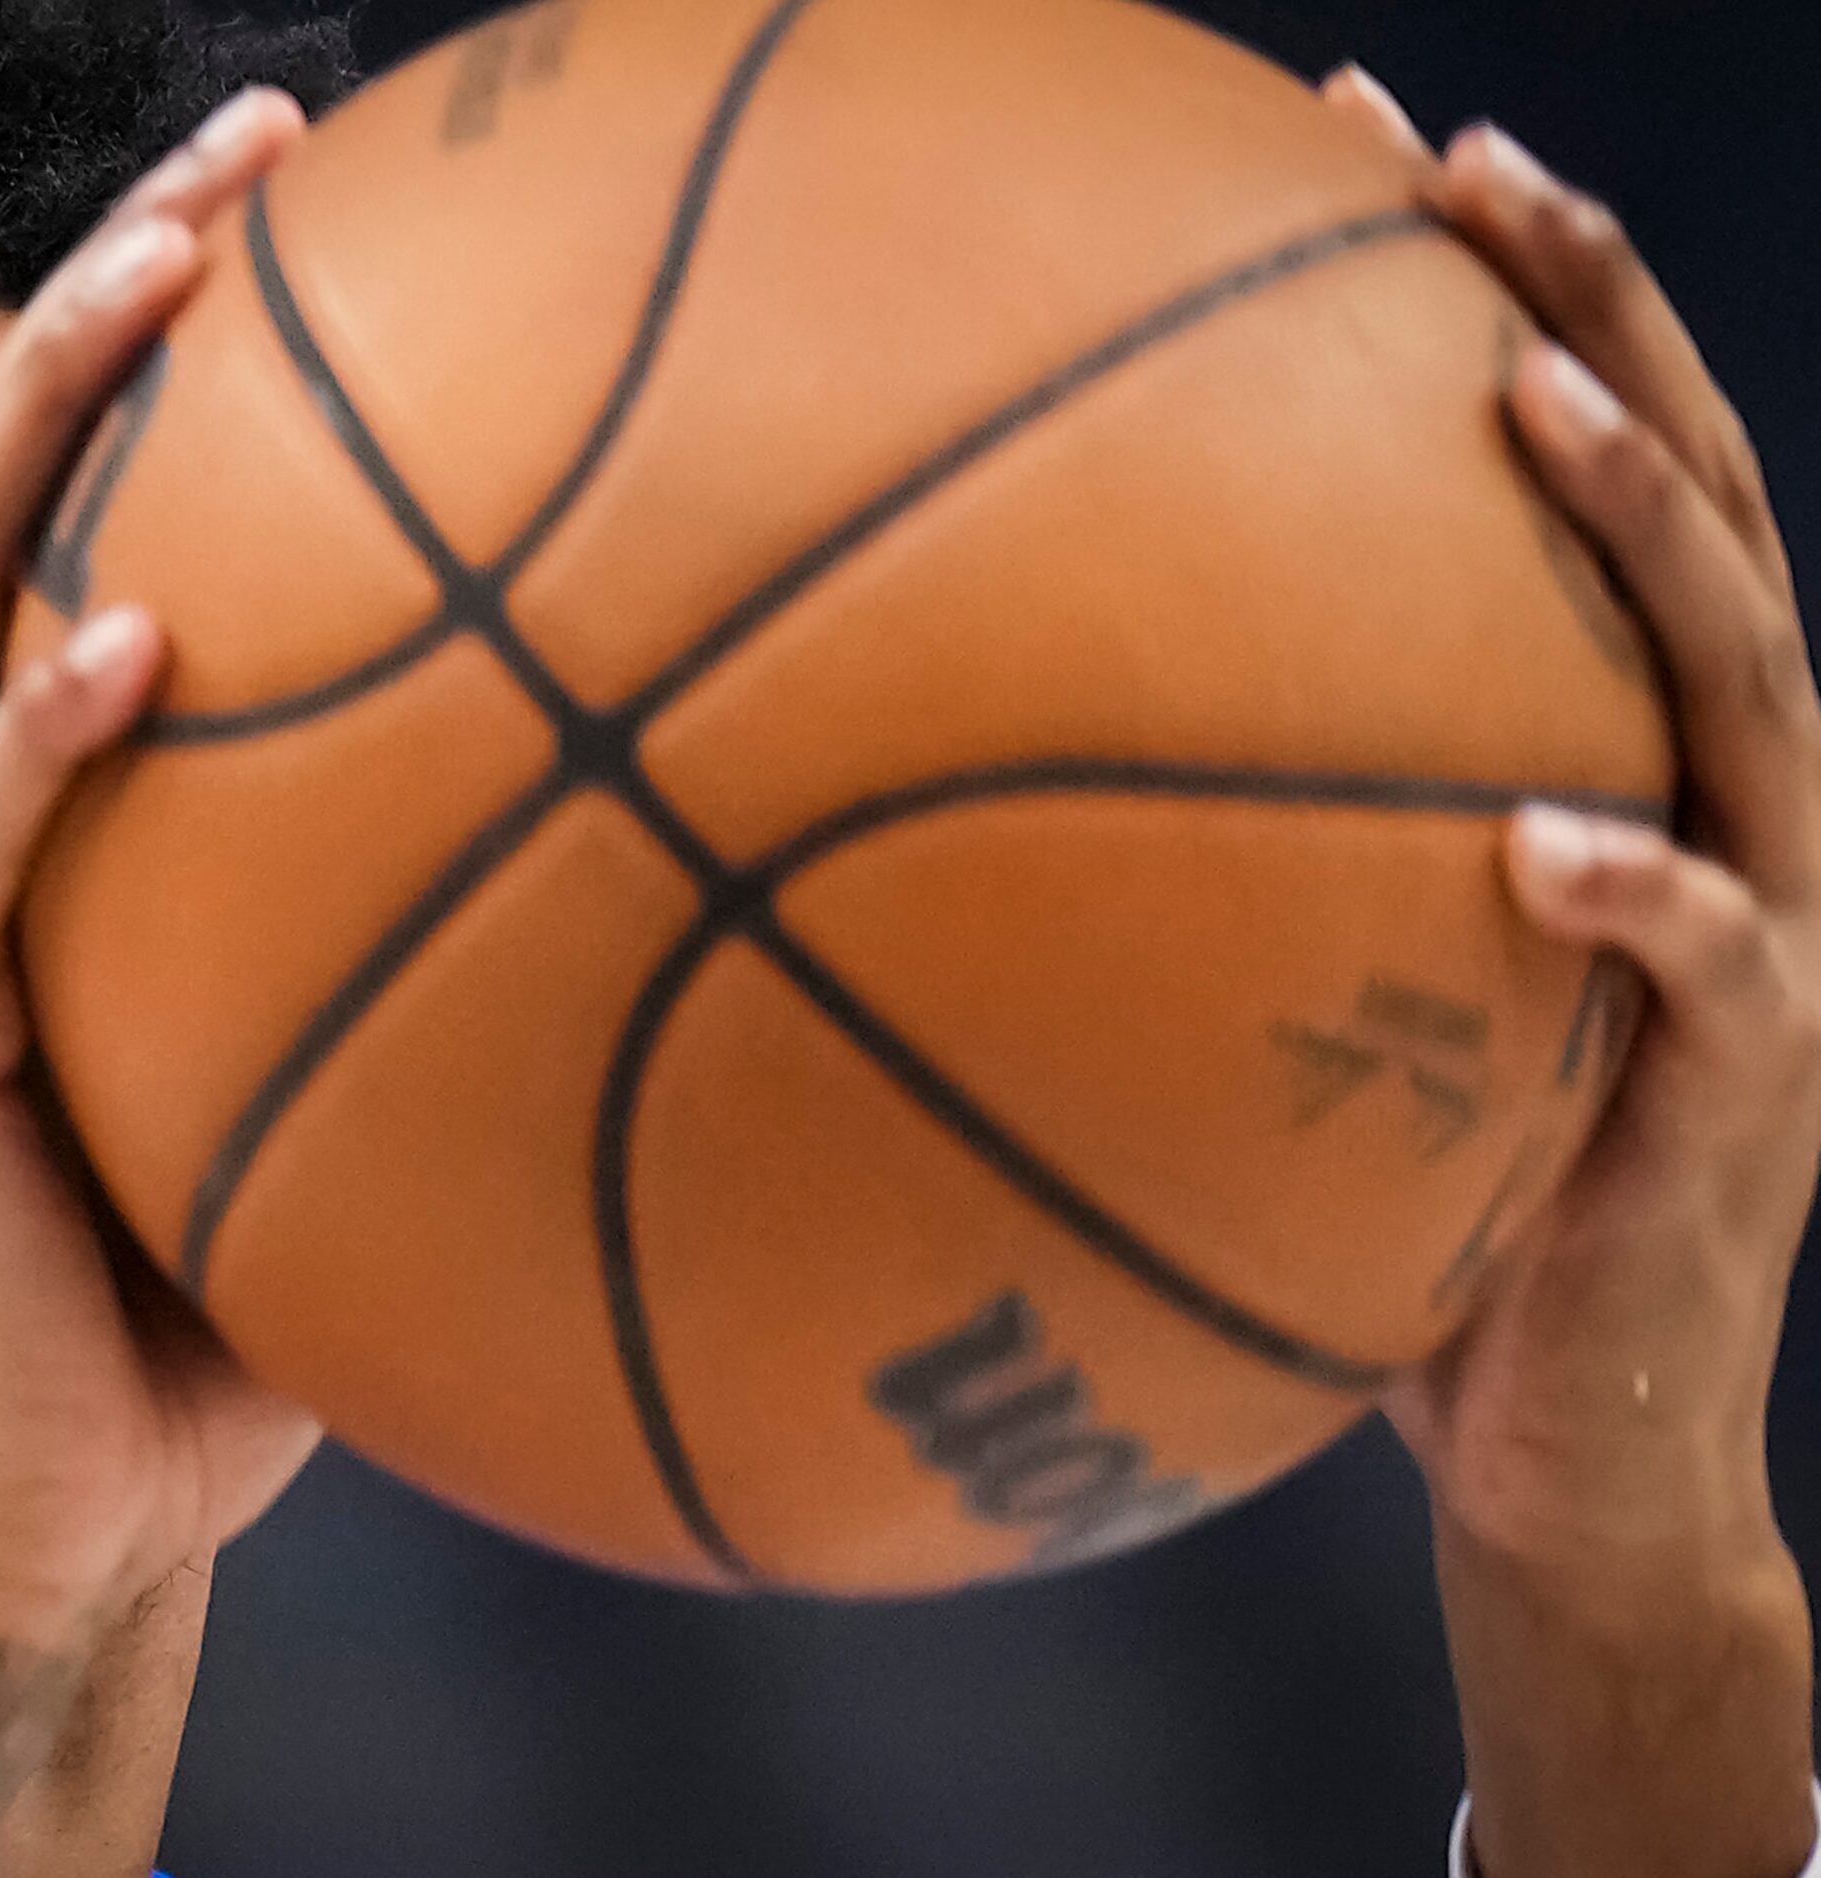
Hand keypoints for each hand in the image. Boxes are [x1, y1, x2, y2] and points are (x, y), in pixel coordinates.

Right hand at [0, 89, 320, 1877]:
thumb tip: (659, 925)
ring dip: (38, 425)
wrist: (25, 1539)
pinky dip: (34, 753)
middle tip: (249, 150)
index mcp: (51, 847)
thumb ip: (418, 1009)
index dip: (185, 392)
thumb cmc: (188, 1350)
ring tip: (161, 262)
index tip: (333, 247)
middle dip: (110, 305)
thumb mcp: (329, 1136)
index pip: (96, 550)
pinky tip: (137, 645)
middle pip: (2, 506)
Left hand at [1327, 69, 1817, 1877]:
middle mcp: (1689, 808)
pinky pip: (1726, 976)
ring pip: (1743, 688)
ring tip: (1527, 390)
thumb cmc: (1383, 1225)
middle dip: (1590, 315)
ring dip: (1645, 526)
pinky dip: (1647, 901)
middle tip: (1469, 163)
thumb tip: (881, 781)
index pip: (1554, 488)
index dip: (1483, 300)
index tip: (1350, 139)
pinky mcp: (1745, 1105)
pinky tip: (1548, 844)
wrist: (1547, 1455)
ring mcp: (1751, 944)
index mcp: (1587, 761)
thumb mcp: (1274, 1026)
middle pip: (1680, 509)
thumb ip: (1176, 889)